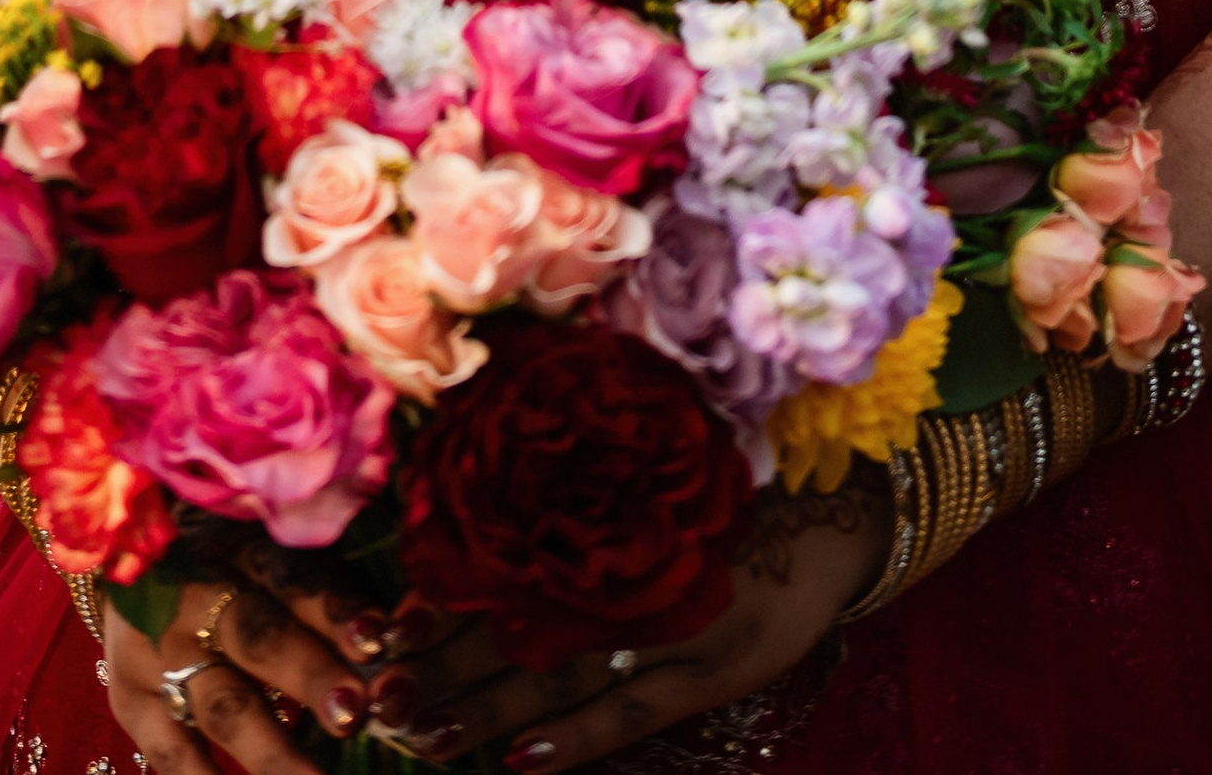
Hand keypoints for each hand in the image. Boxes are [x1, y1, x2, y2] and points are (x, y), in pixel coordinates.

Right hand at [103, 569, 385, 773]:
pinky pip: (171, 755)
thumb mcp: (271, 558)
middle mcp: (197, 594)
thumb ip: (333, 595)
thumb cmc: (229, 566)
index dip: (338, 610)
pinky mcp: (130, 700)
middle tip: (353, 712)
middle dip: (308, 676)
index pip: (296, 578)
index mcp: (242, 547)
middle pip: (259, 637)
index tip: (382, 640)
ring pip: (223, 706)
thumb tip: (413, 632)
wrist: (129, 568)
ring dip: (272, 751)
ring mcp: (157, 651)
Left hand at [366, 478, 887, 767]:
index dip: (439, 600)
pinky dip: (575, 735)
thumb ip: (580, 484)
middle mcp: (627, 567)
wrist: (837, 507)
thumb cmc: (735, 479)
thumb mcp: (656, 467)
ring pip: (558, 672)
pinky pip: (632, 708)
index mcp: (606, 514)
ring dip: (485, 708)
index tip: (379, 628)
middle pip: (514, 625)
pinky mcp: (710, 668)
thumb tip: (484, 497)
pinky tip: (522, 759)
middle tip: (373, 696)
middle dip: (441, 665)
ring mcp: (667, 622)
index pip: (501, 564)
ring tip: (419, 734)